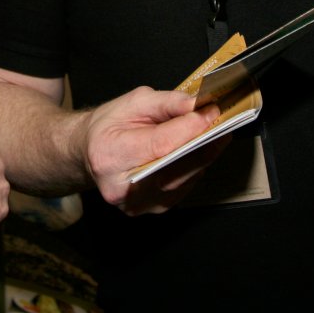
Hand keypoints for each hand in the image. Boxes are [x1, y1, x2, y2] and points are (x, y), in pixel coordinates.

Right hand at [80, 87, 220, 214]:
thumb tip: (198, 105)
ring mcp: (137, 204)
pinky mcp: (151, 209)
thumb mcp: (133, 103)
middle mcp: (121, 187)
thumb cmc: (109, 126)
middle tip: (223, 124)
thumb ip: (167, 102)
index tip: (211, 112)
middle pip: (175, 167)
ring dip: (204, 157)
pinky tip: (201, 152)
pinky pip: (183, 188)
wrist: (90, 153)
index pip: (159, 144)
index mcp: (109, 156)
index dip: (189, 128)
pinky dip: (194, 168)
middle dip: (203, 144)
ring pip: (183, 180)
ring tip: (217, 135)